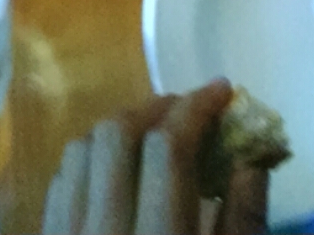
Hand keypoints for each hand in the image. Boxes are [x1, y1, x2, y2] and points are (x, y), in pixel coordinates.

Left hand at [41, 85, 265, 234]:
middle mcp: (102, 231)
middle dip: (156, 109)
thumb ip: (244, 222)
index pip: (167, 150)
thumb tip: (253, 157)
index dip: (197, 109)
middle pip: (116, 136)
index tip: (224, 92)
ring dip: (119, 129)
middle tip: (190, 111)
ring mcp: (64, 234)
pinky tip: (117, 173)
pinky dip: (90, 161)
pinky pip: (60, 183)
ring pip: (80, 150)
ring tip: (154, 136)